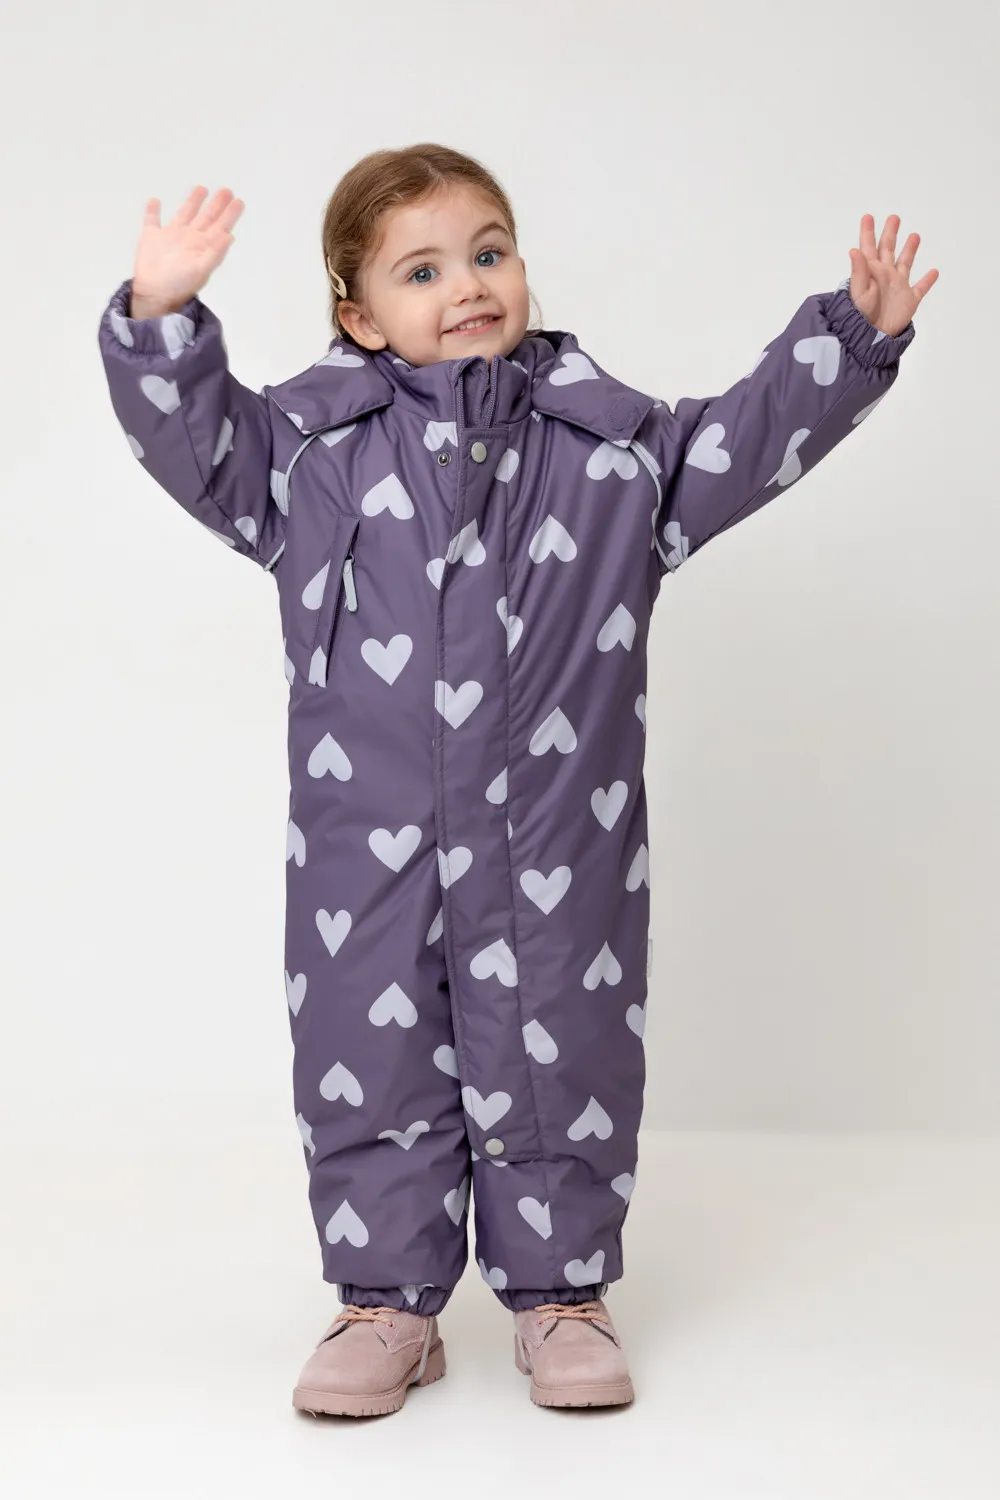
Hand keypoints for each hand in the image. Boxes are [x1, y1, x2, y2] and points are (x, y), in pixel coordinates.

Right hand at [131, 186, 244, 315]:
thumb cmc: (180, 284)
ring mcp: (171, 236)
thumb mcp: (202, 269)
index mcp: (202, 245)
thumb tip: (229, 236)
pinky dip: (152, 211)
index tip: (238, 201)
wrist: (155, 293)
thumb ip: (215, 252)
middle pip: (206, 217)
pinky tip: (155, 201)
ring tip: (201, 189)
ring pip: (184, 213)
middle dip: (216, 204)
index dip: (229, 214)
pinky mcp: (151, 237)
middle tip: (227, 190)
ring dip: (192, 202)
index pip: (219, 226)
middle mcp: (189, 238)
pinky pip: (152, 220)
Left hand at [847, 214, 937, 336]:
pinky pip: (921, 288)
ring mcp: (898, 287)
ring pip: (905, 264)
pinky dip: (928, 280)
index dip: (868, 232)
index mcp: (871, 271)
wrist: (872, 337)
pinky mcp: (909, 300)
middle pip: (888, 249)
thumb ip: (858, 270)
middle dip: (891, 233)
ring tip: (915, 235)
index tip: (868, 217)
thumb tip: (854, 249)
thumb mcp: (857, 291)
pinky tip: (933, 272)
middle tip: (894, 218)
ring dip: (909, 250)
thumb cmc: (860, 315)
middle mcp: (885, 275)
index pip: (869, 246)